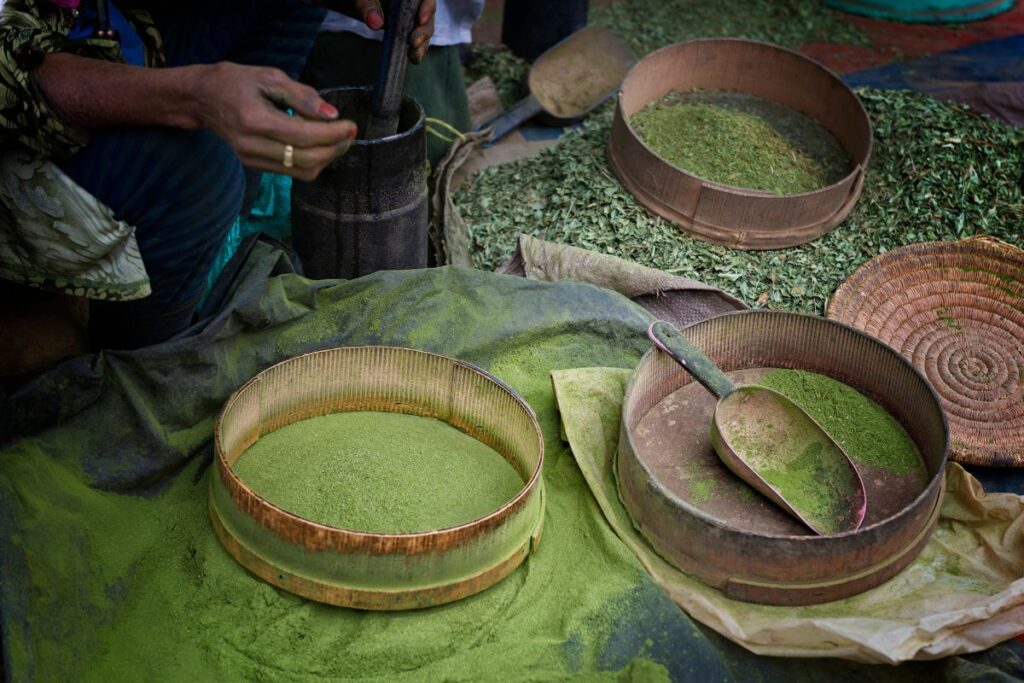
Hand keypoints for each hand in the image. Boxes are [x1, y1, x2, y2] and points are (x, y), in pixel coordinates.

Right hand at [192, 62, 355, 180]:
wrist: (202, 100)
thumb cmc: (236, 82)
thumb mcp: (269, 77)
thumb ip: (302, 96)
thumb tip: (332, 114)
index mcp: (255, 120)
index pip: (303, 136)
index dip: (332, 134)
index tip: (351, 125)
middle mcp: (253, 145)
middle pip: (306, 159)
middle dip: (334, 148)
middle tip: (349, 133)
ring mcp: (253, 160)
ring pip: (302, 171)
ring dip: (327, 158)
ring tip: (339, 140)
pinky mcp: (256, 166)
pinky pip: (293, 172)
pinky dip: (313, 161)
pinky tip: (321, 145)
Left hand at [317, 0, 435, 62]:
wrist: (339, 0)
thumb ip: (365, 3)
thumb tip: (377, 24)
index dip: (428, 6)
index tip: (420, 20)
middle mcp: (407, 0)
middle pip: (427, 12)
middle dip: (424, 29)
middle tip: (414, 42)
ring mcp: (405, 12)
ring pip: (423, 26)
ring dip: (422, 42)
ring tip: (415, 56)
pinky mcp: (400, 26)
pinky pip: (413, 36)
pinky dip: (415, 48)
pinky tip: (414, 58)